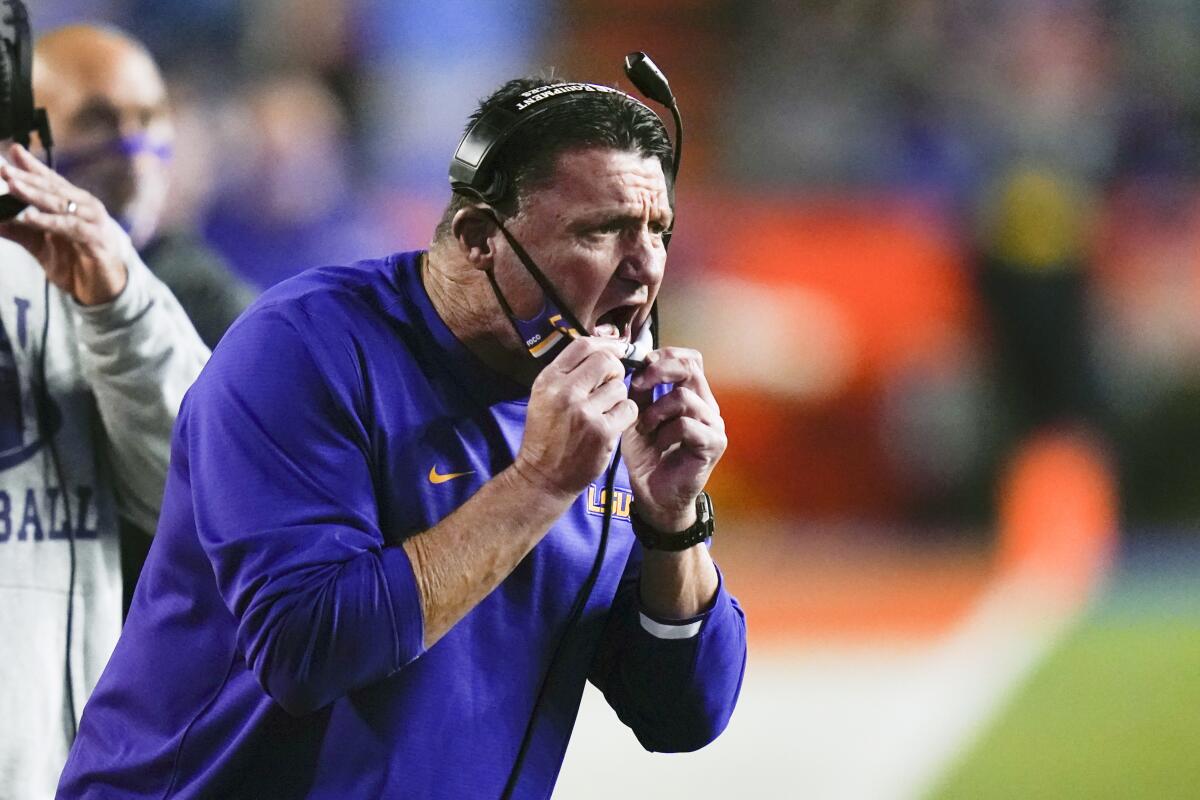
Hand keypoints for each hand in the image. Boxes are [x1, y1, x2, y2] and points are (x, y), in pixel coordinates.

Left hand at [0, 143, 126, 304]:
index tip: (12, 151)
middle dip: (27, 177)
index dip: (32, 166)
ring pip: (61, 203)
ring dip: (35, 195)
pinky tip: (30, 216)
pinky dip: (49, 221)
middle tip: (4, 170)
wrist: (104, 291)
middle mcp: (85, 207)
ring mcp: (93, 222)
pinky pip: (70, 227)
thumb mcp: (41, 246)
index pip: (50, 181)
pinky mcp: (97, 239)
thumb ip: (19, 231)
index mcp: (74, 204)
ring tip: (12, 186)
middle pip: (53, 188)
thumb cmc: (76, 264)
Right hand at [514, 337, 637, 499]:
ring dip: (618, 398)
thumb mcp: (544, 397)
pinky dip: (625, 415)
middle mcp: (564, 392)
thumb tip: (605, 347)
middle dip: (615, 370)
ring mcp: (584, 413)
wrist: (542, 477)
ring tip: (604, 412)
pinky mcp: (602, 432)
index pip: (583, 345)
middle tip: (610, 385)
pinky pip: (628, 409)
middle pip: (606, 361)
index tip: (617, 348)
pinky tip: (612, 424)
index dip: (606, 343)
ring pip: (620, 387)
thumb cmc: (547, 435)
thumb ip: (569, 373)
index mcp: (548, 380)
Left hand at [624, 347, 725, 530]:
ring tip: (644, 429)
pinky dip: (665, 432)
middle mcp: (708, 406)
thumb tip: (635, 364)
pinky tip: (657, 445)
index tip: (640, 365)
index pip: (689, 359)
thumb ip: (640, 392)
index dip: (665, 356)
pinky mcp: (713, 444)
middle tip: (637, 385)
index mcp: (693, 396)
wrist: (655, 497)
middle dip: (658, 372)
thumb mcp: (637, 417)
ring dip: (655, 411)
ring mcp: (713, 425)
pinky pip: (686, 424)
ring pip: (683, 397)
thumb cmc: (648, 457)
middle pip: (690, 368)